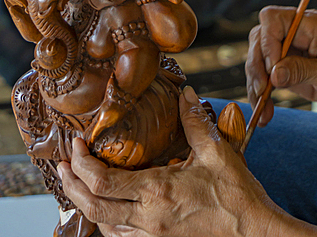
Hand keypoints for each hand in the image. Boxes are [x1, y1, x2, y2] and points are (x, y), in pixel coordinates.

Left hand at [58, 88, 278, 236]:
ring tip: (79, 183)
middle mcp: (148, 219)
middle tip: (62, 165)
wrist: (254, 233)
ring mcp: (152, 236)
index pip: (102, 182)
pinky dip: (106, 221)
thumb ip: (196, 122)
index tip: (75, 145)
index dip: (81, 164)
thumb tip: (185, 94)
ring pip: (103, 226)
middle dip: (71, 185)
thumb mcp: (217, 152)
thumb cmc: (237, 196)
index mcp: (158, 192)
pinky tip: (109, 208)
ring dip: (86, 204)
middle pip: (92, 206)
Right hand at [245, 6, 316, 126]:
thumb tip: (274, 74)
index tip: (273, 69)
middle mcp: (293, 31)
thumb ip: (304, 71)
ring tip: (263, 110)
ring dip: (255, 84)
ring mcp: (286, 47)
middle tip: (262, 92)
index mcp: (308, 24)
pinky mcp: (282, 64)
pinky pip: (262, 75)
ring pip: (256, 57)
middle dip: (256, 66)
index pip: (273, 19)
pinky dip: (259, 94)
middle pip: (259, 37)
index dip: (267, 41)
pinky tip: (264, 112)